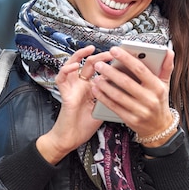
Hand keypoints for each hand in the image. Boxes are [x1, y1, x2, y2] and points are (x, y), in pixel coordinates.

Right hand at [36, 46, 112, 164]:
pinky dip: (66, 70)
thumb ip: (110, 97)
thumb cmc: (86, 125)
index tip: (121, 58)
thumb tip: (126, 87)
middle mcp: (81, 85)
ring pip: (72, 65)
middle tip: (111, 52)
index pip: (100, 69)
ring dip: (80, 56)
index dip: (108, 63)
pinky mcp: (64, 94)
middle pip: (89, 64)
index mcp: (92, 87)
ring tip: (90, 50)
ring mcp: (72, 88)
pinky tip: (75, 66)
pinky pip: (62, 79)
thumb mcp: (103, 108)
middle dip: (100, 56)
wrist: (71, 139)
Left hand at [91, 46, 175, 146]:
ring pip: (118, 95)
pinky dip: (104, 98)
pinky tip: (97, 90)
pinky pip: (114, 107)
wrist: (159, 128)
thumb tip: (169, 51)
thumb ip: (166, 67)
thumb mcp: (165, 85)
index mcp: (157, 87)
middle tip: (99, 64)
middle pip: (126, 82)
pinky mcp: (131, 120)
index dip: (127, 59)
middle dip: (110, 72)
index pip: (140, 70)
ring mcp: (140, 111)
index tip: (115, 50)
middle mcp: (150, 99)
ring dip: (105, 85)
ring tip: (96, 76)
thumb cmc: (159, 102)